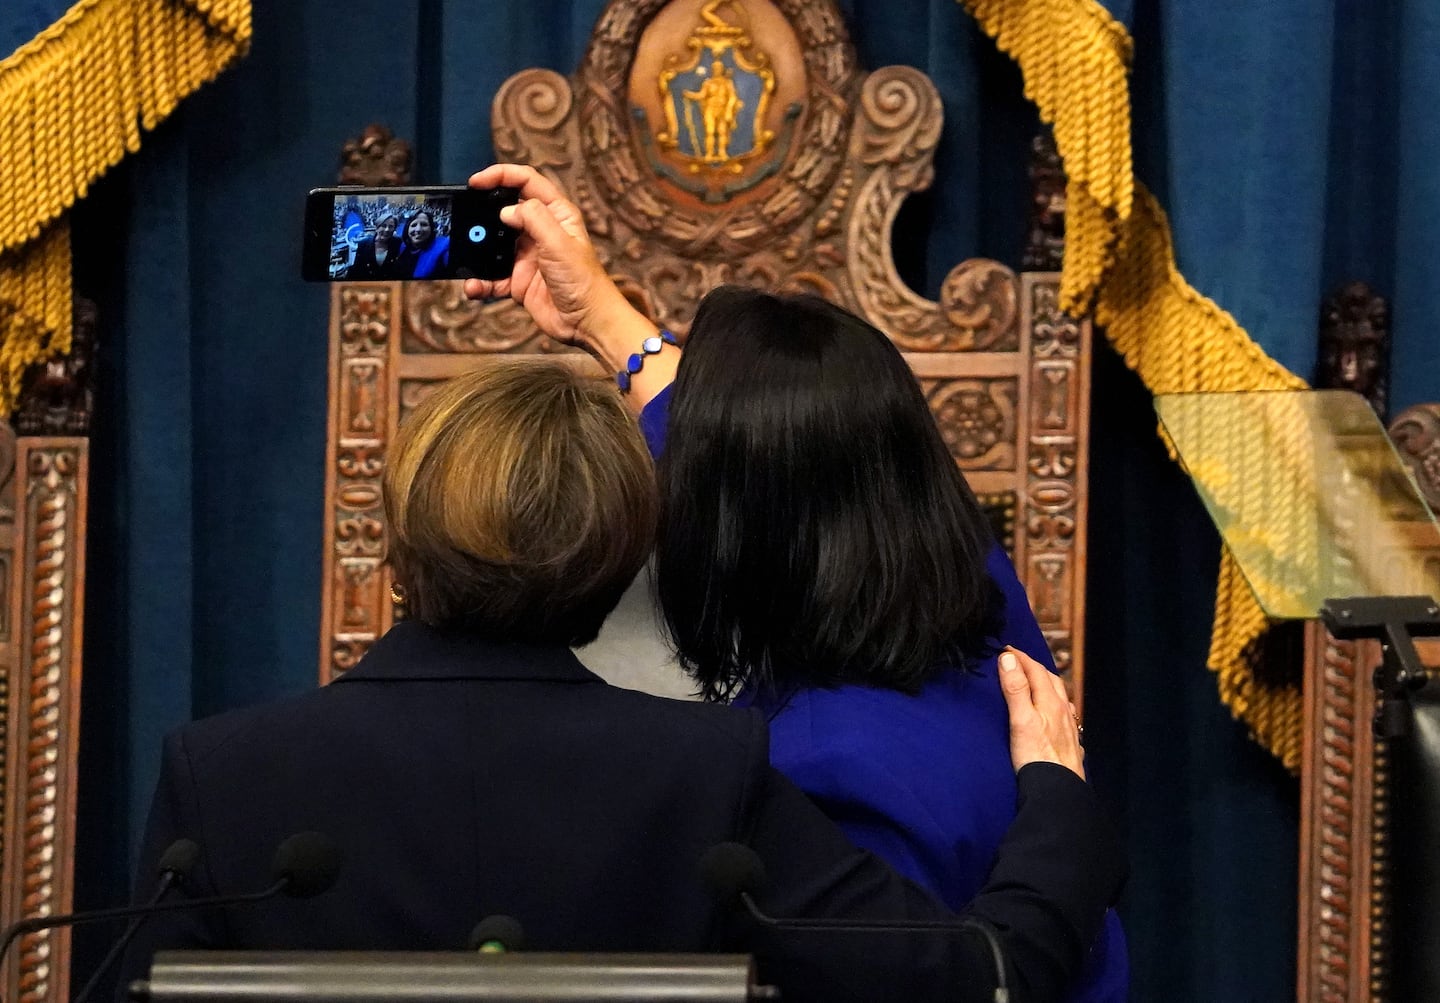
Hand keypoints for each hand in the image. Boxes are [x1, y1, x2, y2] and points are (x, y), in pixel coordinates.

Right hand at [463, 164, 638, 351]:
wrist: (586, 323)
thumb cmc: (583, 281)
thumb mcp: (559, 242)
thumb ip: (533, 218)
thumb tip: (506, 210)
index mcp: (556, 214)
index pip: (526, 182)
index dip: (501, 175)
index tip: (476, 182)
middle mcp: (540, 231)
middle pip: (505, 210)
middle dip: (482, 213)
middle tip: (463, 217)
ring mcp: (527, 256)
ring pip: (493, 245)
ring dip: (477, 251)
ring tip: (464, 254)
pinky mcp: (518, 280)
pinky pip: (492, 276)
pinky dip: (480, 280)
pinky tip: (474, 286)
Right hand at [998, 647, 1084, 779]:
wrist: (1058, 791)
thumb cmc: (1036, 758)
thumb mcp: (1020, 720)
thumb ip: (1015, 689)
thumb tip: (1008, 658)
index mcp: (1050, 702)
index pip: (1035, 670)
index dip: (1020, 657)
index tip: (1005, 648)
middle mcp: (1062, 711)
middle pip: (1050, 681)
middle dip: (1034, 667)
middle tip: (1017, 661)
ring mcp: (1068, 728)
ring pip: (1060, 697)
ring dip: (1047, 684)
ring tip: (1036, 681)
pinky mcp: (1069, 744)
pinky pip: (1065, 716)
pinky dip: (1056, 705)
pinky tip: (1055, 713)